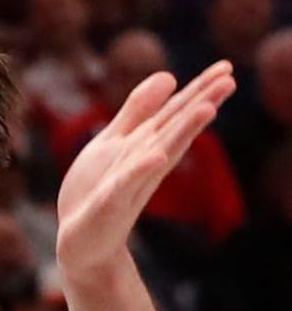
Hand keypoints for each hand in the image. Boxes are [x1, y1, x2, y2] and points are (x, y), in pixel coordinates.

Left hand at [56, 61, 235, 275]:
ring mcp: (129, 184)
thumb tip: (170, 75)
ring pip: (159, 153)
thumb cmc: (97, 189)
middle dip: (201, 104)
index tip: (227, 67)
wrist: (81, 244)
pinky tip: (157, 155)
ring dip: (182, 131)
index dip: (199, 90)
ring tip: (207, 108)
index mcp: (145, 145)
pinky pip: (125, 184)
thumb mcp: (114, 140)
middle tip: (231, 80)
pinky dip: (141, 169)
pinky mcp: (109, 205)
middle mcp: (145, 163)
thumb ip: (138, 111)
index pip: (175, 114)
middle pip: (175, 128)